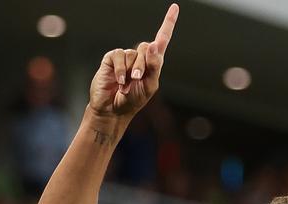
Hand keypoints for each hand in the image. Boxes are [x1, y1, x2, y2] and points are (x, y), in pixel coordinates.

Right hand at [88, 3, 177, 117]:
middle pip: (147, 47)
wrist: (113, 110)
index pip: (162, 39)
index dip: (168, 23)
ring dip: (131, 71)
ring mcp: (125, 57)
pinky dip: (121, 70)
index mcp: (152, 62)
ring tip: (126, 84)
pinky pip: (120, 56)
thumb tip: (154, 45)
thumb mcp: (149, 85)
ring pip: (133, 53)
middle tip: (137, 79)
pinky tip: (119, 81)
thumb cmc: (133, 100)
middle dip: (144, 64)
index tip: (175, 7)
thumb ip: (154, 66)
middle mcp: (139, 56)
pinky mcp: (112, 59)